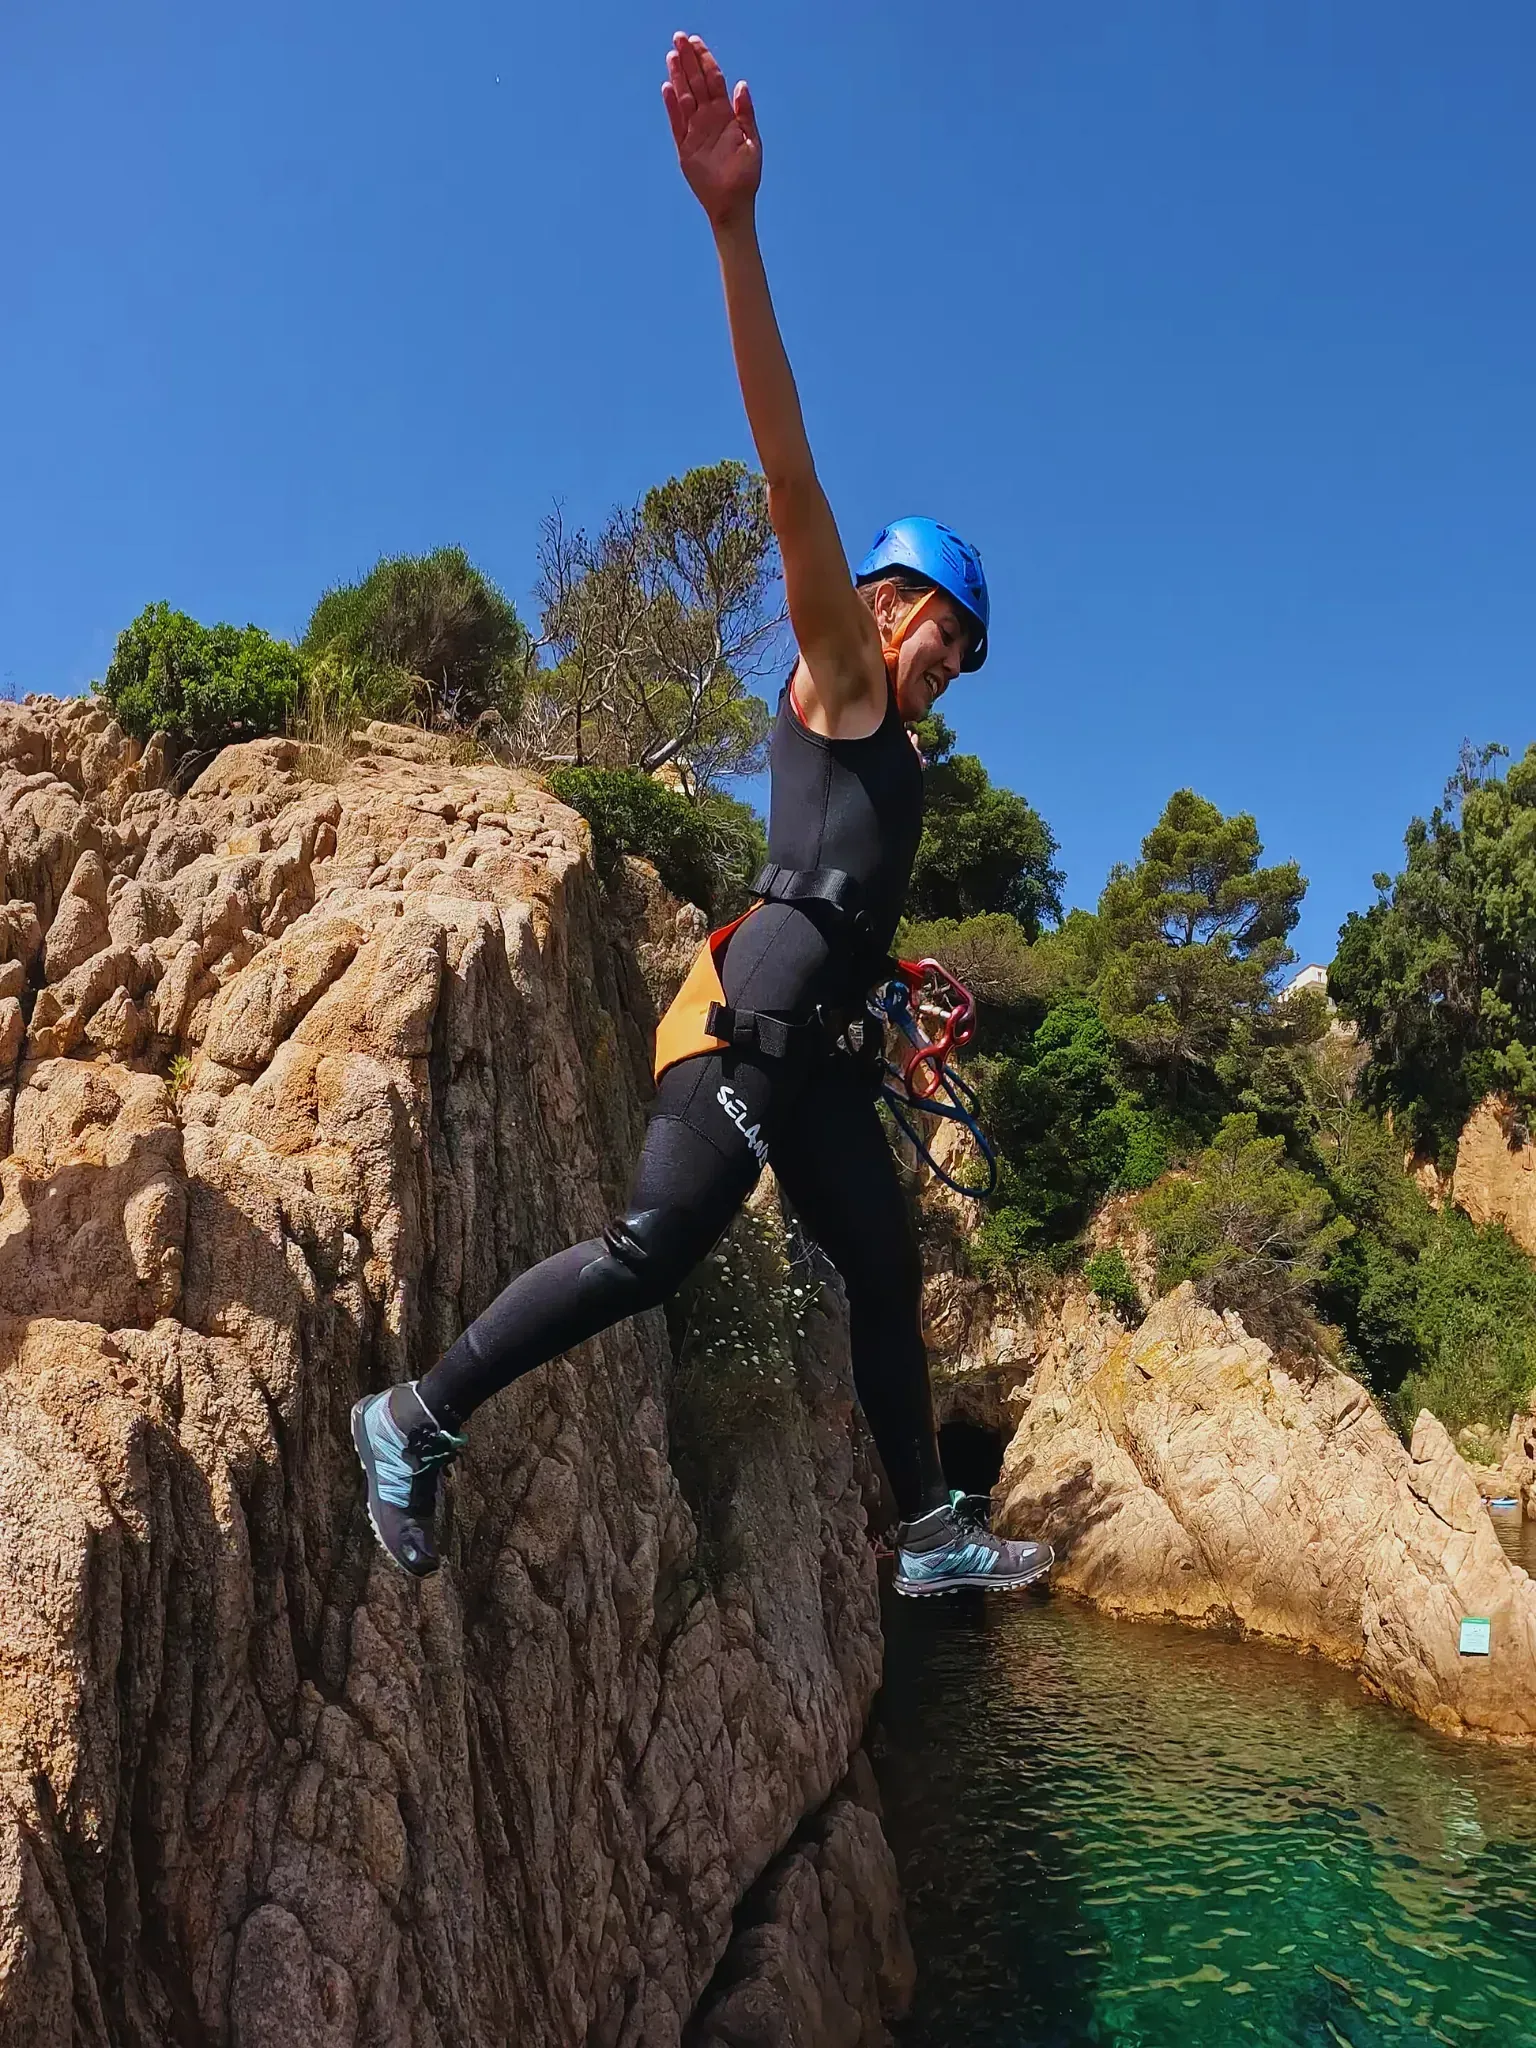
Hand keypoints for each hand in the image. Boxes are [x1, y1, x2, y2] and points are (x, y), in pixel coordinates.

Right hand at [662, 32, 760, 227]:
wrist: (733, 204)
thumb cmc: (746, 176)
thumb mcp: (752, 143)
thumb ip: (745, 114)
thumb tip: (740, 85)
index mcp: (726, 115)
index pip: (714, 80)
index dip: (705, 61)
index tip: (696, 42)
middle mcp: (709, 119)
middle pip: (697, 83)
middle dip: (688, 60)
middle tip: (679, 37)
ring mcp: (695, 132)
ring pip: (685, 98)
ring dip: (678, 77)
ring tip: (671, 56)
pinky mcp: (685, 148)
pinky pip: (676, 123)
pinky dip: (672, 106)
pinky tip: (667, 88)